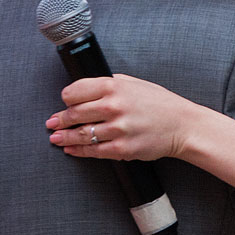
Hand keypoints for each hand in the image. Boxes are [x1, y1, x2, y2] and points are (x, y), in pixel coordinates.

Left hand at [46, 74, 201, 161]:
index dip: (67, 98)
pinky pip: (93, 151)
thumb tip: (84, 90)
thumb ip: (109, 84)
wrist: (182, 125)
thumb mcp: (134, 83)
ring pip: (80, 134)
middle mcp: (114, 106)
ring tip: (56, 137)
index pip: (75, 91)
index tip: (65, 102)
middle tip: (52, 123)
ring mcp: (117, 129)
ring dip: (64, 137)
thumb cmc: (160, 103)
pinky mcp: (121, 149)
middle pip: (73, 113)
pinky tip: (71, 149)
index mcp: (114, 86)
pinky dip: (78, 151)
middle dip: (59, 119)